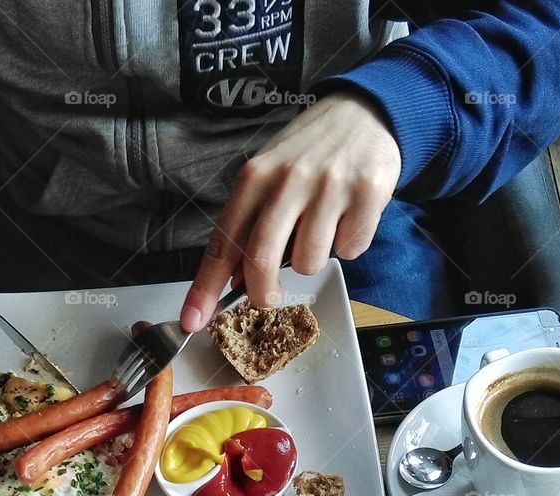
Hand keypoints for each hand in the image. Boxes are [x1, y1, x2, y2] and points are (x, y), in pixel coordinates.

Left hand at [180, 92, 400, 331]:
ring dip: (313, 259)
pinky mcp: (366, 193)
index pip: (223, 241)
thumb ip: (250, 224)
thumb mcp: (269, 176)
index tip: (193, 321)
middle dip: (262, 292)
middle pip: (261, 260)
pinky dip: (348, 244)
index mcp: (255, 177)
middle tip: (270, 296)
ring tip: (322, 227)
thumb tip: (234, 280)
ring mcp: (328, 185)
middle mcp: (288, 179)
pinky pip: (349, 250)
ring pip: (308, 262)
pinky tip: (347, 217)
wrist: (365, 111)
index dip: (206, 287)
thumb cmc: (309, 153)